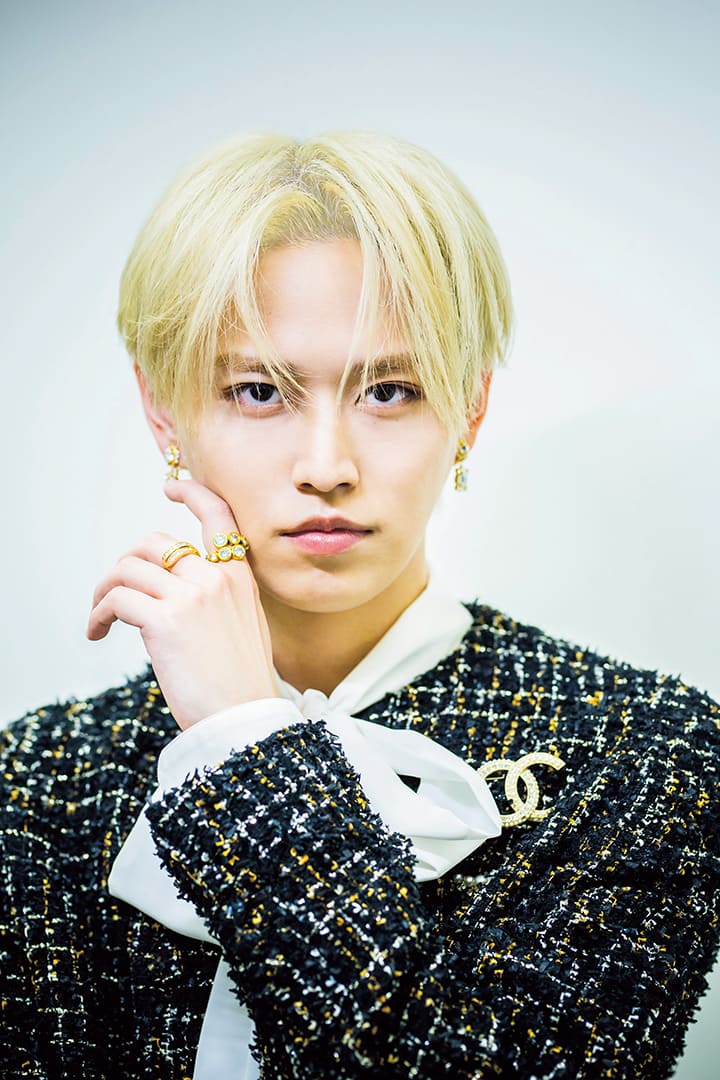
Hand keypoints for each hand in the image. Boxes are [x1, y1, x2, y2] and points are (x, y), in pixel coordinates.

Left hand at [87, 478, 278, 729]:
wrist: (246, 717)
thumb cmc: (241, 683)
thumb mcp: (245, 626)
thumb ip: (217, 599)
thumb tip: (172, 594)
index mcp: (239, 578)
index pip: (218, 516)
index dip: (193, 494)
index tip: (171, 489)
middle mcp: (216, 578)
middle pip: (153, 542)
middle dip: (126, 564)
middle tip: (115, 596)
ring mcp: (191, 597)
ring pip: (128, 567)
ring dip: (105, 590)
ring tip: (101, 618)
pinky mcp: (165, 620)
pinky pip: (116, 599)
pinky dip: (98, 614)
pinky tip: (98, 633)